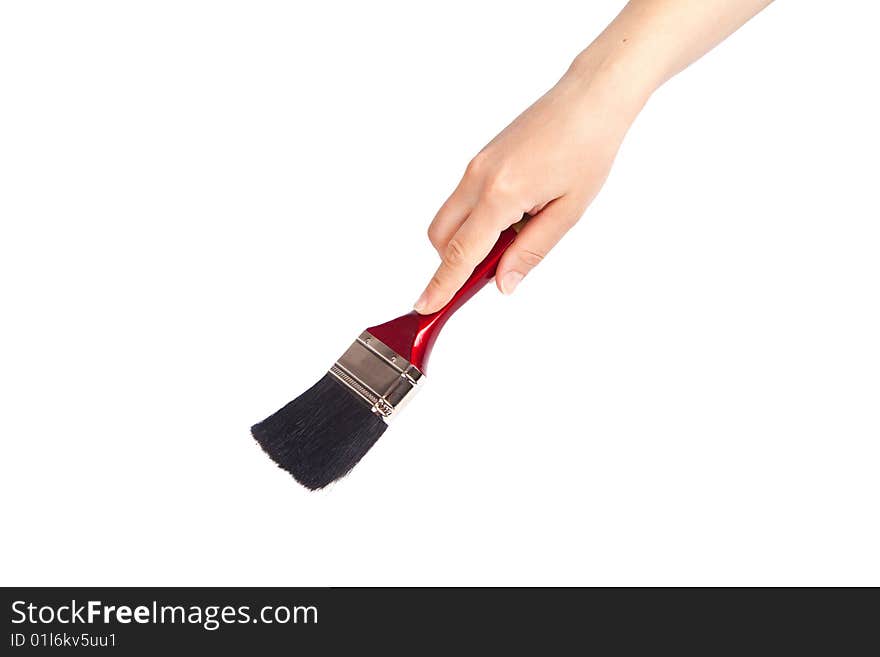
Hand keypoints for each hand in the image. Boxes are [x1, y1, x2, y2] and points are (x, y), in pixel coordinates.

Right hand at [414, 51, 649, 313]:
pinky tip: (514, 216)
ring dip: (467, 240)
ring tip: (514, 237)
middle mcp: (478, 177)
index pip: (461, 252)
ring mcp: (475, 165)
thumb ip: (531, 251)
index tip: (425, 306)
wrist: (590, 98)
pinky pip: (463, 200)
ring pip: (448, 218)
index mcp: (501, 193)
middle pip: (441, 238)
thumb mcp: (567, 212)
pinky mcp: (480, 159)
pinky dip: (476, 220)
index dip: (442, 284)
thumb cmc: (587, 147)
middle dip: (453, 263)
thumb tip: (503, 283)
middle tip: (492, 272)